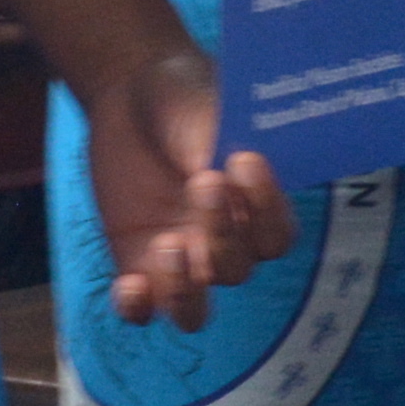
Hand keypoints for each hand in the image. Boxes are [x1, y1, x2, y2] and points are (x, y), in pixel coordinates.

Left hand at [82, 45, 292, 329]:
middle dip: (223, 232)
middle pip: (236, 270)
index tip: (245, 160)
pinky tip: (130, 286)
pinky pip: (140, 309)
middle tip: (203, 182)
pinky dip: (136, 308)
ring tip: (169, 244)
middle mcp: (222, 243)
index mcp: (253, 209)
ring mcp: (178, 258)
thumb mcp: (201, 107)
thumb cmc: (180, 97)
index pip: (275, 235)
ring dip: (185, 291)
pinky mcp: (134, 262)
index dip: (267, 209)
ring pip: (194, 312)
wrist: (129, 93)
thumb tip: (218, 172)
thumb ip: (213, 141)